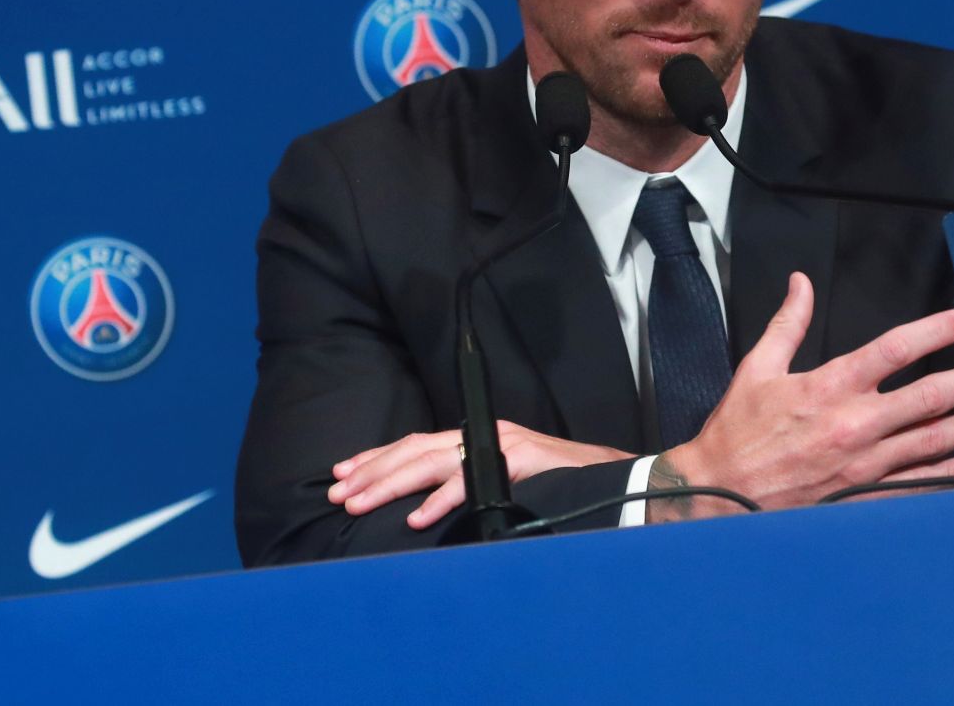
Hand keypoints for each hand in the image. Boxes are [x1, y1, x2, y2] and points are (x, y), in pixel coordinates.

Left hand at [328, 423, 634, 529]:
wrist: (615, 479)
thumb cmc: (560, 487)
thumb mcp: (506, 483)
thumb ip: (470, 488)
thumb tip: (423, 510)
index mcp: (477, 439)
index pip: (416, 444)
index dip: (377, 459)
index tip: (343, 475)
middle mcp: (484, 435)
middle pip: (415, 449)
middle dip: (371, 472)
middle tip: (338, 494)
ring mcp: (502, 445)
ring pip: (433, 461)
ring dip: (391, 484)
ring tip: (359, 504)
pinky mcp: (520, 460)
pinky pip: (473, 480)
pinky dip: (441, 501)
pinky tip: (417, 519)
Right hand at [654, 272, 953, 518]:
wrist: (719, 493)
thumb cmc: (737, 432)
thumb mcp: (757, 369)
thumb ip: (787, 324)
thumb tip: (801, 282)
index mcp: (829, 386)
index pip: (892, 350)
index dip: (932, 332)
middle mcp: (854, 424)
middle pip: (925, 397)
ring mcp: (863, 463)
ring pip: (929, 440)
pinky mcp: (862, 494)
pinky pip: (915, 483)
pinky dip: (948, 473)